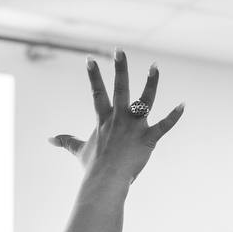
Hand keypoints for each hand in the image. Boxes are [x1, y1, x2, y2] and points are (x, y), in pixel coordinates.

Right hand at [49, 49, 184, 184]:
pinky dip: (174, 116)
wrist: (105, 180)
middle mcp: (119, 118)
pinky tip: (183, 105)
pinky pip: (164, 126)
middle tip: (119, 51)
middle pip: (120, 88)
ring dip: (151, 82)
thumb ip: (66, 141)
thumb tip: (49, 140)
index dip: (93, 76)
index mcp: (103, 119)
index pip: (97, 93)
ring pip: (145, 100)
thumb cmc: (92, 167)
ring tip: (154, 66)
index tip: (90, 59)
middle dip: (120, 69)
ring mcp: (134, 127)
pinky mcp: (148, 139)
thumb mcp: (78, 151)